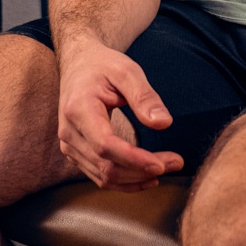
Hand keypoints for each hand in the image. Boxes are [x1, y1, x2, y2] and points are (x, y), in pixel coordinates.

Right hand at [57, 36, 183, 189]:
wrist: (78, 65)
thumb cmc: (102, 65)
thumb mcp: (126, 70)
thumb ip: (144, 96)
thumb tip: (163, 123)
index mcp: (79, 109)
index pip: (105, 145)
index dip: (134, 159)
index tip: (162, 164)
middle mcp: (69, 133)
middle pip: (106, 166)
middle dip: (142, 171)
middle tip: (176, 163)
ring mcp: (70, 146)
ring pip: (103, 176)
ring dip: (136, 179)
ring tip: (167, 168)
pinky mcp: (76, 153)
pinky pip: (99, 175)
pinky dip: (124, 181)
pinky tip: (146, 177)